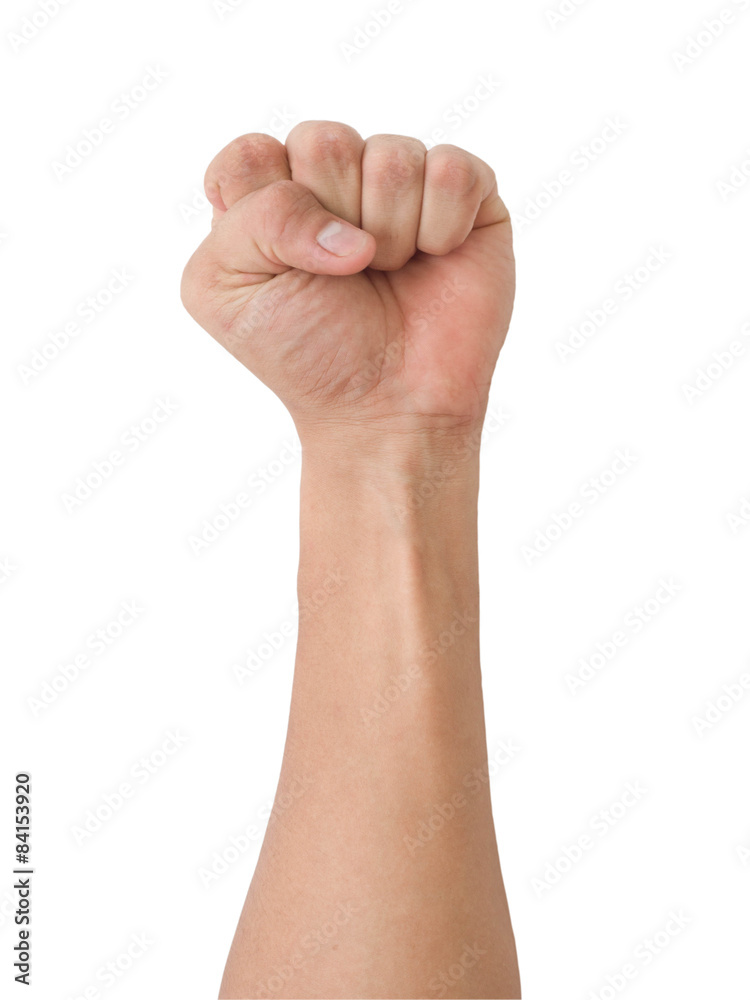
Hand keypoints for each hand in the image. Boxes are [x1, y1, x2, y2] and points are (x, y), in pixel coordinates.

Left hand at [181, 121, 514, 440]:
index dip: (266, 210)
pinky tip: (433, 261)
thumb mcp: (227, 289)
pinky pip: (453, 171)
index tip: (279, 270)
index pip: (252, 153)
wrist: (386, 410)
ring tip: (388, 275)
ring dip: (388, 234)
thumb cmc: (307, 355)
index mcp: (269, 200)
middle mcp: (335, 184)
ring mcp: (401, 188)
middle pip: (324, 140)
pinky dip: (441, 228)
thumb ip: (253, 217)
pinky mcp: (465, 200)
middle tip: (344, 276)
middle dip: (331, 220)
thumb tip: (351, 230)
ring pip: (393, 156)